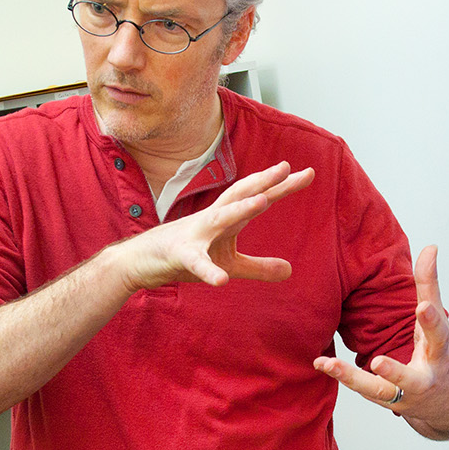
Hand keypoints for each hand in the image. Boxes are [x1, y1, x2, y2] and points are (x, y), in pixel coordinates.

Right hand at [112, 161, 314, 290]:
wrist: (140, 262)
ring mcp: (195, 235)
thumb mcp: (229, 264)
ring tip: (263, 201)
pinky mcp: (179, 256)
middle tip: (287, 168)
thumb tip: (290, 270)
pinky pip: (195, 263)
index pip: (257, 196)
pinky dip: (207, 270)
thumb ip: (259, 267)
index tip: (307, 172)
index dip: (281, 186)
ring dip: (240, 209)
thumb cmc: (185, 256)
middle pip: (241, 195)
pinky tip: (221, 281)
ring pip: (220, 218)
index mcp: (226, 219)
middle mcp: (212, 219)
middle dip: (264, 182)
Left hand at [314, 244, 448, 438]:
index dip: (431, 320)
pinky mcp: (386, 402)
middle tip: (378, 362)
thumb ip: (429, 284)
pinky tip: (322, 362)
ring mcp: (404, 395)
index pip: (438, 334)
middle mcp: (423, 379)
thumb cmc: (442, 354)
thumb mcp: (441, 319)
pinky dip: (344, 378)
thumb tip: (430, 247)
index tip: (423, 307)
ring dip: (352, 378)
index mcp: (439, 353)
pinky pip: (364, 391)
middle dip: (394, 372)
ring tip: (328, 363)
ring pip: (377, 391)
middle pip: (409, 378)